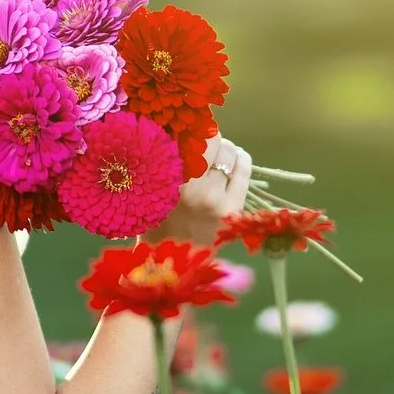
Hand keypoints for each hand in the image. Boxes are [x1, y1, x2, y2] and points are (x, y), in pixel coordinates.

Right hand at [145, 133, 252, 247]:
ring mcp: (213, 198)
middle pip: (210, 139)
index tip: (190, 130)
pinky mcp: (232, 208)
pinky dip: (241, 159)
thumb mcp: (149, 191)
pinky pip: (243, 168)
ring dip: (225, 149)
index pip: (186, 136)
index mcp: (163, 181)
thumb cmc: (155, 224)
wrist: (170, 265)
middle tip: (204, 145)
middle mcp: (189, 187)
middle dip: (208, 138)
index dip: (191, 128)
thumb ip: (162, 163)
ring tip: (217, 157)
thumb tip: (183, 129)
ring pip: (229, 152)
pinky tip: (235, 161)